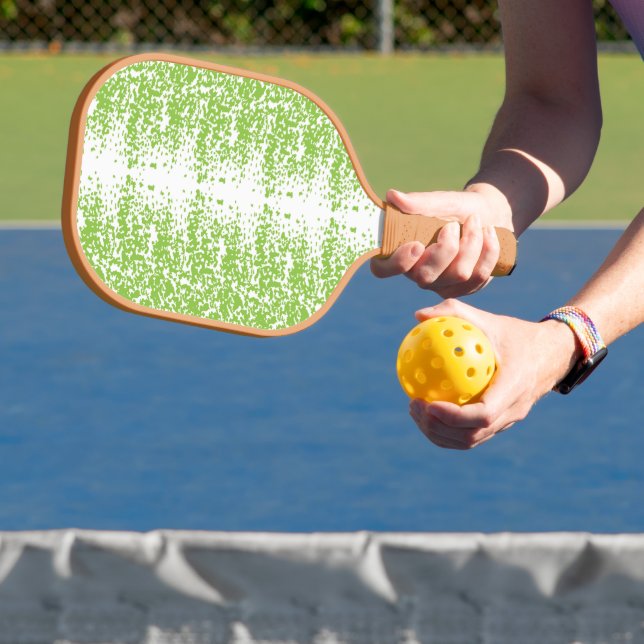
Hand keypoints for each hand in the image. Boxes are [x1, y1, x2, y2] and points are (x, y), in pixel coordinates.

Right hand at [371, 187, 511, 297]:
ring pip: (458, 275)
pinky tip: (488, 233)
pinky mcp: (465, 289)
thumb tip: (392, 196)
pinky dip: (488, 250)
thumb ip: (419, 202)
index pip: (383, 269)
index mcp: (401, 252)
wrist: (489, 214)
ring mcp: (441, 285)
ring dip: (471, 243)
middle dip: (446, 248)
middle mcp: (417, 273)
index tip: (416, 244)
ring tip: (475, 222)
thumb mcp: (441, 201)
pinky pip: (478, 277)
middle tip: (453, 225)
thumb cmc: (457, 208)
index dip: (397, 263)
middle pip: (425, 276)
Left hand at [407, 299, 580, 449]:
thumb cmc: (517, 334)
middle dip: (438, 427)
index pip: (484, 414)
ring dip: (439, 433)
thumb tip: (418, 315)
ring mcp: (508, 421)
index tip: (428, 403)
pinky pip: (472, 434)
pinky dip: (448, 430)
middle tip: (414, 405)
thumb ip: (455, 312)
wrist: (553, 354)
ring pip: (470, 441)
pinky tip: (428, 410)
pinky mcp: (502, 424)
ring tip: (416, 411)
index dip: (453, 416)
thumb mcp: (489, 319)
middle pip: (472, 435)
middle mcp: (513, 411)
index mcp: (514, 388)